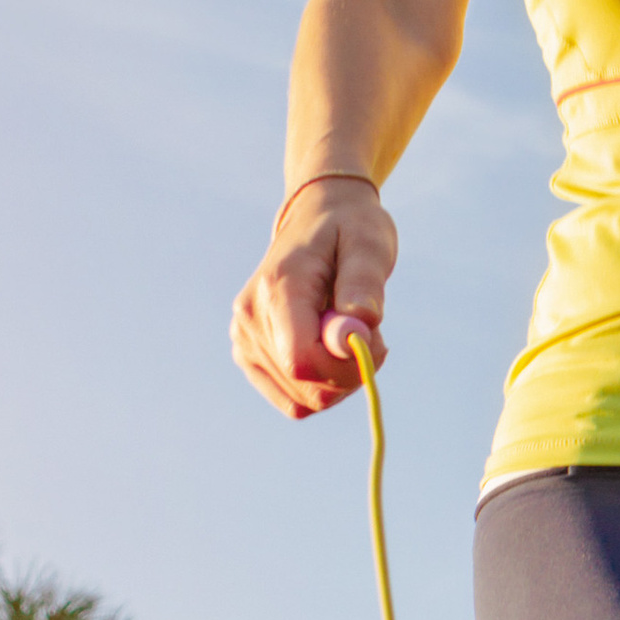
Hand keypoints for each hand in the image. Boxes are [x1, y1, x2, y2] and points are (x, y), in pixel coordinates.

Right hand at [230, 182, 398, 416]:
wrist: (315, 218)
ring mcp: (244, 341)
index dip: (346, 367)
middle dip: (349, 373)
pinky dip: (322, 385)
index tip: (375, 340)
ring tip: (348, 333)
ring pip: (301, 400)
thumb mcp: (368, 244)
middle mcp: (250, 320)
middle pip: (306, 387)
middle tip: (369, 334)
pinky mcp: (248, 356)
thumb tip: (357, 330)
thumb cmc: (348, 229)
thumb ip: (363, 286)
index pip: (303, 361)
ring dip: (338, 380)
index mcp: (277, 289)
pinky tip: (331, 350)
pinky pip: (293, 399)